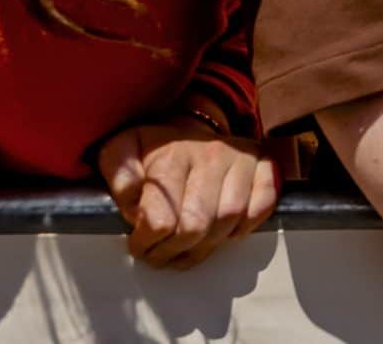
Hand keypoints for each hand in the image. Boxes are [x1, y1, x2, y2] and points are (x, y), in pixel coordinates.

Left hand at [95, 116, 277, 267]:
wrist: (190, 128)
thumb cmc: (155, 149)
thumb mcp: (121, 150)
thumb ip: (118, 172)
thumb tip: (130, 196)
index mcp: (173, 155)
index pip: (161, 220)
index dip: (145, 243)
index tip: (139, 245)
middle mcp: (212, 154)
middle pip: (196, 226)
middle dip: (173, 252)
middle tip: (160, 255)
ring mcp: (241, 159)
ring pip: (229, 220)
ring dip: (205, 247)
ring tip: (186, 250)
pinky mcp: (263, 164)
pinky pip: (262, 205)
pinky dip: (246, 225)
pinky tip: (225, 232)